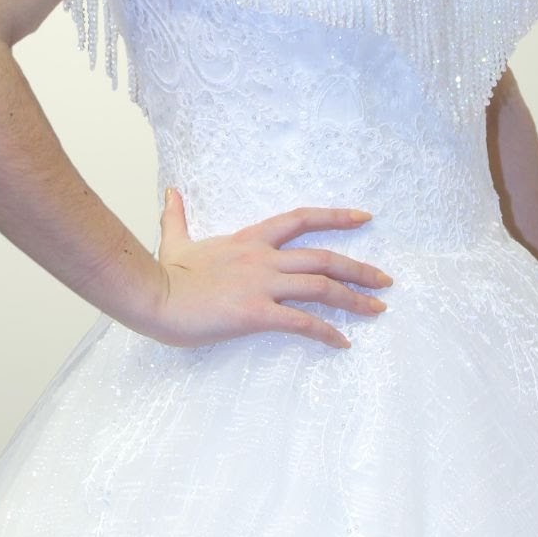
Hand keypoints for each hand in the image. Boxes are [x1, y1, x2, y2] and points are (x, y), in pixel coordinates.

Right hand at [139, 188, 393, 350]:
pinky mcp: (256, 314)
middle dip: (360, 268)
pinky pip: (302, 323)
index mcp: (250, 239)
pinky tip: (343, 343)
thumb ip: (177, 217)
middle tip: (385, 280)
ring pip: (321, 287)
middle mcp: (263, 258)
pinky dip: (327, 332)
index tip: (365, 218)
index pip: (301, 219)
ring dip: (354, 299)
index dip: (336, 217)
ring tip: (378, 309)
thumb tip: (171, 193)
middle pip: (324, 257)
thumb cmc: (164, 275)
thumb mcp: (175, 241)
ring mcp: (261, 285)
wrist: (152, 296)